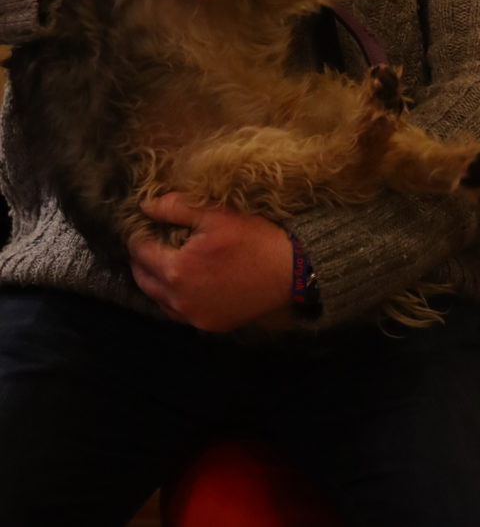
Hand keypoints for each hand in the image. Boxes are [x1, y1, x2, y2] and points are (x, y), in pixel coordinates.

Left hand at [128, 195, 293, 331]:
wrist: (290, 272)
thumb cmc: (253, 238)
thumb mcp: (216, 214)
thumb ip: (176, 208)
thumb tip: (145, 206)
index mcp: (177, 270)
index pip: (140, 251)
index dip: (137, 235)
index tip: (140, 225)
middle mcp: (179, 299)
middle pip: (143, 279)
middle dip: (140, 259)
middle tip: (146, 242)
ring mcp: (194, 317)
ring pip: (158, 300)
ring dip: (154, 280)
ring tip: (160, 262)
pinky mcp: (209, 325)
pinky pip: (178, 313)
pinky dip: (172, 298)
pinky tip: (182, 284)